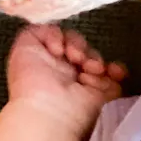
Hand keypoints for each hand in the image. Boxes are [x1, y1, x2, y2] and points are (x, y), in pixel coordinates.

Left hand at [6, 23, 126, 130]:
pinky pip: (116, 77)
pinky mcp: (102, 93)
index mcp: (46, 62)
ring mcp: (85, 83)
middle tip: (77, 59)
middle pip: (82, 49)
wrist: (50, 110)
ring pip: (98, 60)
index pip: (64, 41)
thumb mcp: (24, 45)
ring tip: (91, 69)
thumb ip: (39, 30)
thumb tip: (60, 36)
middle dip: (82, 48)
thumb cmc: (32, 81)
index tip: (60, 48)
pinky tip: (109, 72)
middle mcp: (65, 72)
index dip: (66, 39)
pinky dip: (116, 71)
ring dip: (95, 60)